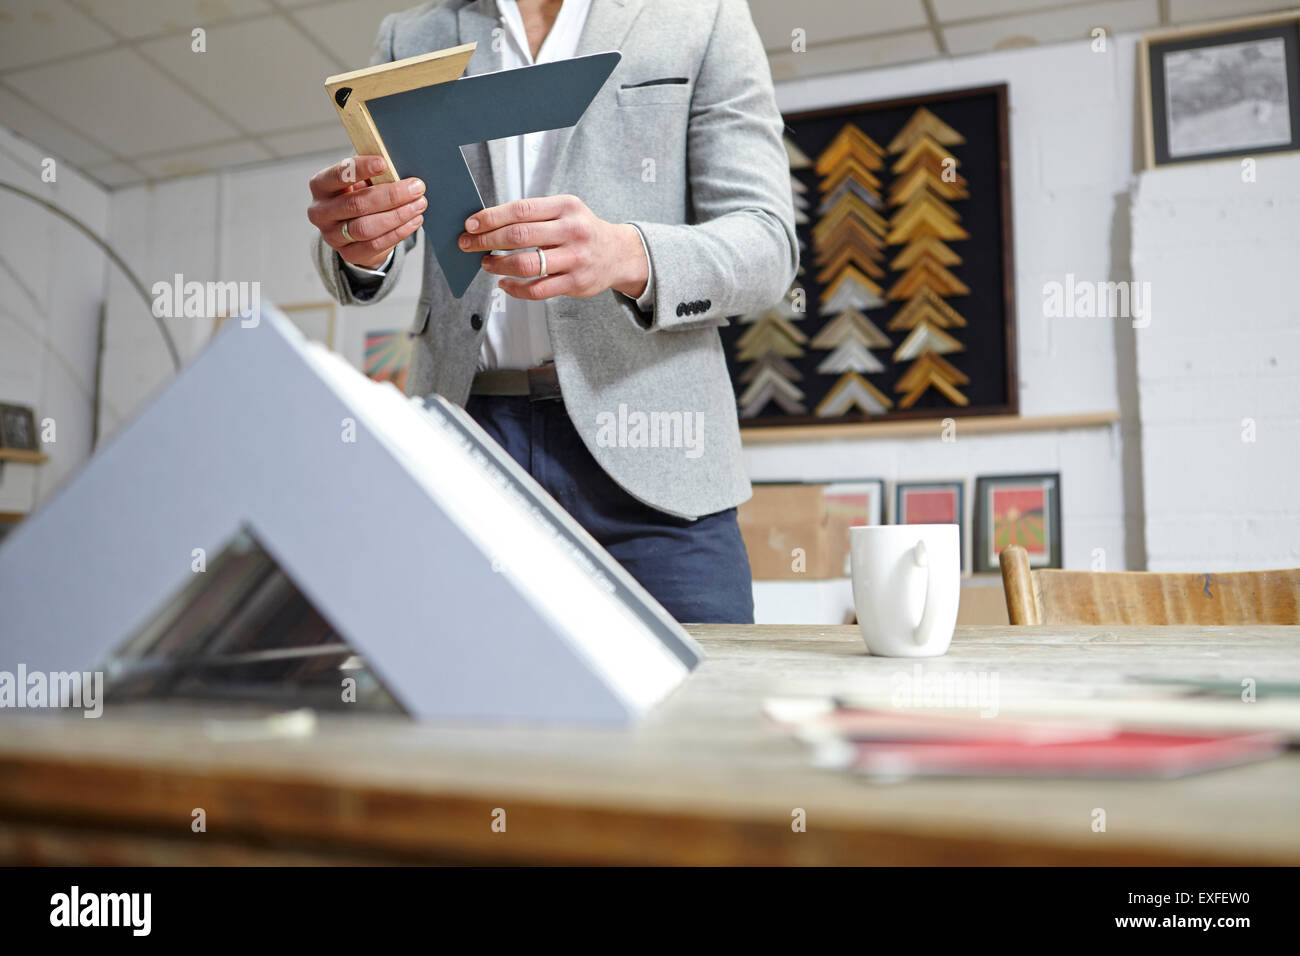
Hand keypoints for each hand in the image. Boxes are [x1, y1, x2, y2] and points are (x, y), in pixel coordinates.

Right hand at [308, 156, 426, 269]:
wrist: (354, 229)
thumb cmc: (360, 195)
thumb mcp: (362, 181)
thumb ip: (373, 175)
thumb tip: (397, 171)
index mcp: (321, 185)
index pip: (338, 175)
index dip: (361, 169)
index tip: (384, 164)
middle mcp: (321, 211)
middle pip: (357, 204)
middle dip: (391, 195)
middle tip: (416, 188)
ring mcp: (332, 235)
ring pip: (366, 227)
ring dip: (397, 215)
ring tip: (418, 204)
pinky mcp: (347, 254)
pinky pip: (375, 245)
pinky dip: (398, 233)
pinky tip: (414, 221)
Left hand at [459, 195, 648, 300]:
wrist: (618, 254)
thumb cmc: (582, 230)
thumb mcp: (565, 211)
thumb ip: (534, 215)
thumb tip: (489, 223)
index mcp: (566, 207)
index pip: (520, 210)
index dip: (491, 218)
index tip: (471, 224)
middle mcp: (572, 231)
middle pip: (519, 236)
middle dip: (487, 241)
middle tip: (468, 245)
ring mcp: (575, 259)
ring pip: (526, 264)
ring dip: (499, 265)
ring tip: (486, 264)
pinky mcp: (575, 283)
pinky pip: (537, 289)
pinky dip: (515, 288)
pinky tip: (505, 284)